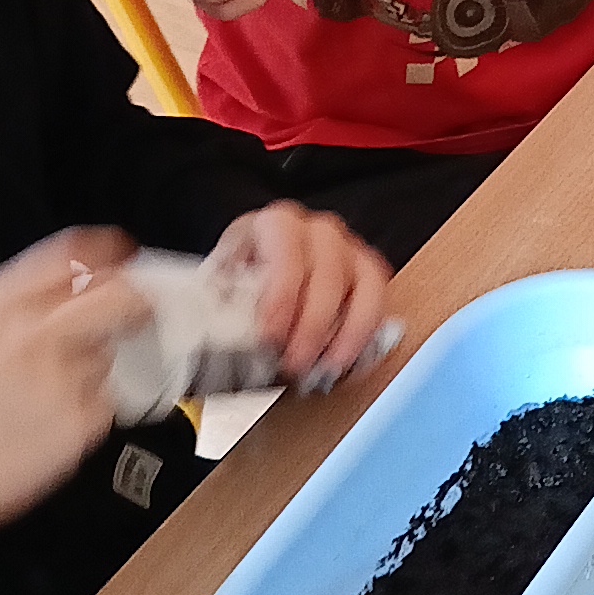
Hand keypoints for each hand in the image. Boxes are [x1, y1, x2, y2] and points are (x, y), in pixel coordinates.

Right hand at [0, 230, 153, 585]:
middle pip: (120, 296)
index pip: (76, 253)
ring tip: (51, 392)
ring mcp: (60, 379)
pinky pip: (108, 405)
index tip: (129, 258)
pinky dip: (91, 411)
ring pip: (114, 355)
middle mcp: (33, 332)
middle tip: (140, 313)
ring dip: (100, 367)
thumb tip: (89, 280)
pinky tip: (48, 422)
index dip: (112, 254)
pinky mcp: (78, 423)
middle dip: (139, 302)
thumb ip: (27, 299)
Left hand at [217, 202, 395, 387]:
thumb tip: (212, 330)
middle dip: (313, 325)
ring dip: (347, 334)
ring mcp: (350, 252)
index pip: (287, 248)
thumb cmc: (242, 283)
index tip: (271, 334)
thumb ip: (220, 305)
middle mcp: (319, 233)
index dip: (282, 294)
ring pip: (367, 285)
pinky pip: (380, 304)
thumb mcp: (219, 288)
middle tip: (294, 362)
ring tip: (324, 369)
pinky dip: (364, 338)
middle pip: (330, 271)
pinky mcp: (369, 277)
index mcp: (277, 225)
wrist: (258, 281)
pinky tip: (344, 361)